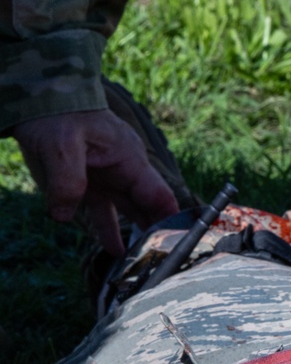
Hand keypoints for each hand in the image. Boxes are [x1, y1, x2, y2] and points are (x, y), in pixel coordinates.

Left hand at [14, 109, 179, 255]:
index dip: (172, 221)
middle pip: (149, 209)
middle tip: (161, 265)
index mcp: (130, 160)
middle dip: (156, 237)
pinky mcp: (90, 184)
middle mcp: (125, 171)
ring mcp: (108, 178)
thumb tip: (64, 216)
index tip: (178, 247)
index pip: (160, 197)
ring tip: (141, 265)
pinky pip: (104, 213)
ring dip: (135, 237)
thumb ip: (67, 182)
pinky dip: (110, 232)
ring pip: (129, 213)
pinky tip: (116, 252)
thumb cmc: (57, 115)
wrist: (40, 98)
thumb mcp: (61, 146)